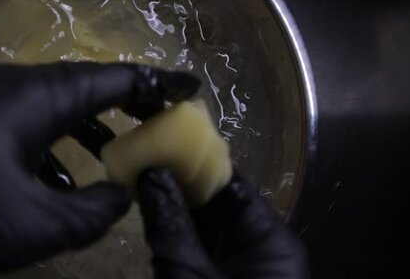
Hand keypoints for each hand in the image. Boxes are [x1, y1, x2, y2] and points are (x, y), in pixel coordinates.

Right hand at [138, 168, 307, 278]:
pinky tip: (151, 218)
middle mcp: (260, 247)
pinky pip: (200, 248)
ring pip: (206, 226)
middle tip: (140, 162)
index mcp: (271, 240)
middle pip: (218, 203)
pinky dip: (178, 235)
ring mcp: (240, 266)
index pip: (234, 184)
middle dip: (181, 184)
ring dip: (176, 209)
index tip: (161, 145)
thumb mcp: (191, 275)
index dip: (198, 163)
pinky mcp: (221, 278)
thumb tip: (150, 173)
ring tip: (138, 183)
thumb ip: (171, 225)